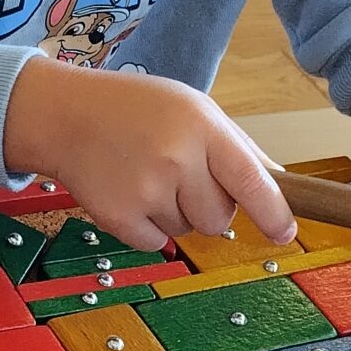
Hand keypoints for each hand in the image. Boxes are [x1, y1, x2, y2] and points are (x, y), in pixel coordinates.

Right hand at [2, 61, 293, 251]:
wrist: (65, 115)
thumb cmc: (135, 109)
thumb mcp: (192, 108)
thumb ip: (235, 147)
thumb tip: (277, 186)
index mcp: (202, 128)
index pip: (252, 181)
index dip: (273, 213)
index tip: (285, 232)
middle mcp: (177, 160)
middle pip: (221, 218)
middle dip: (209, 207)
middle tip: (179, 176)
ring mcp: (146, 191)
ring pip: (188, 230)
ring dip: (175, 213)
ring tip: (147, 176)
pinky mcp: (119, 217)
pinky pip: (156, 242)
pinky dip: (147, 227)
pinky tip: (130, 192)